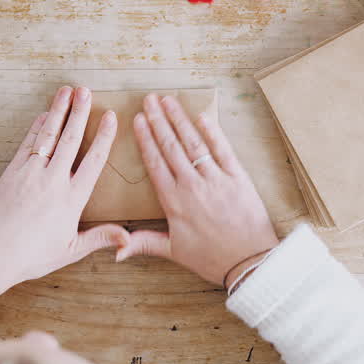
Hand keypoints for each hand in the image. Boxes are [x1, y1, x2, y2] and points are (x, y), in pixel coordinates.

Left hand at [0, 86, 128, 293]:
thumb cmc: (32, 255)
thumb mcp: (72, 250)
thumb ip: (101, 238)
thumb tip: (127, 239)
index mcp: (72, 199)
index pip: (93, 160)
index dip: (103, 136)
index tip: (110, 117)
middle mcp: (53, 181)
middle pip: (70, 139)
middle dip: (79, 112)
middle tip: (86, 91)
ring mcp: (30, 173)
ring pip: (48, 136)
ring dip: (58, 111)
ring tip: (66, 91)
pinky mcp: (12, 172)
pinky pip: (27, 144)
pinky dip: (37, 127)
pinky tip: (44, 114)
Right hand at [117, 93, 277, 285]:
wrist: (249, 263)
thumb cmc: (212, 259)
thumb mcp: (174, 252)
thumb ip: (144, 244)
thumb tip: (114, 250)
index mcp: (173, 202)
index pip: (155, 163)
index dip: (145, 139)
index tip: (138, 120)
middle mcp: (192, 186)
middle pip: (171, 147)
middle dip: (159, 121)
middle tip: (149, 99)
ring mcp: (216, 180)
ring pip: (194, 144)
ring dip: (180, 120)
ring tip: (169, 101)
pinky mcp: (238, 178)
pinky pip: (223, 150)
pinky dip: (212, 132)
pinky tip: (202, 116)